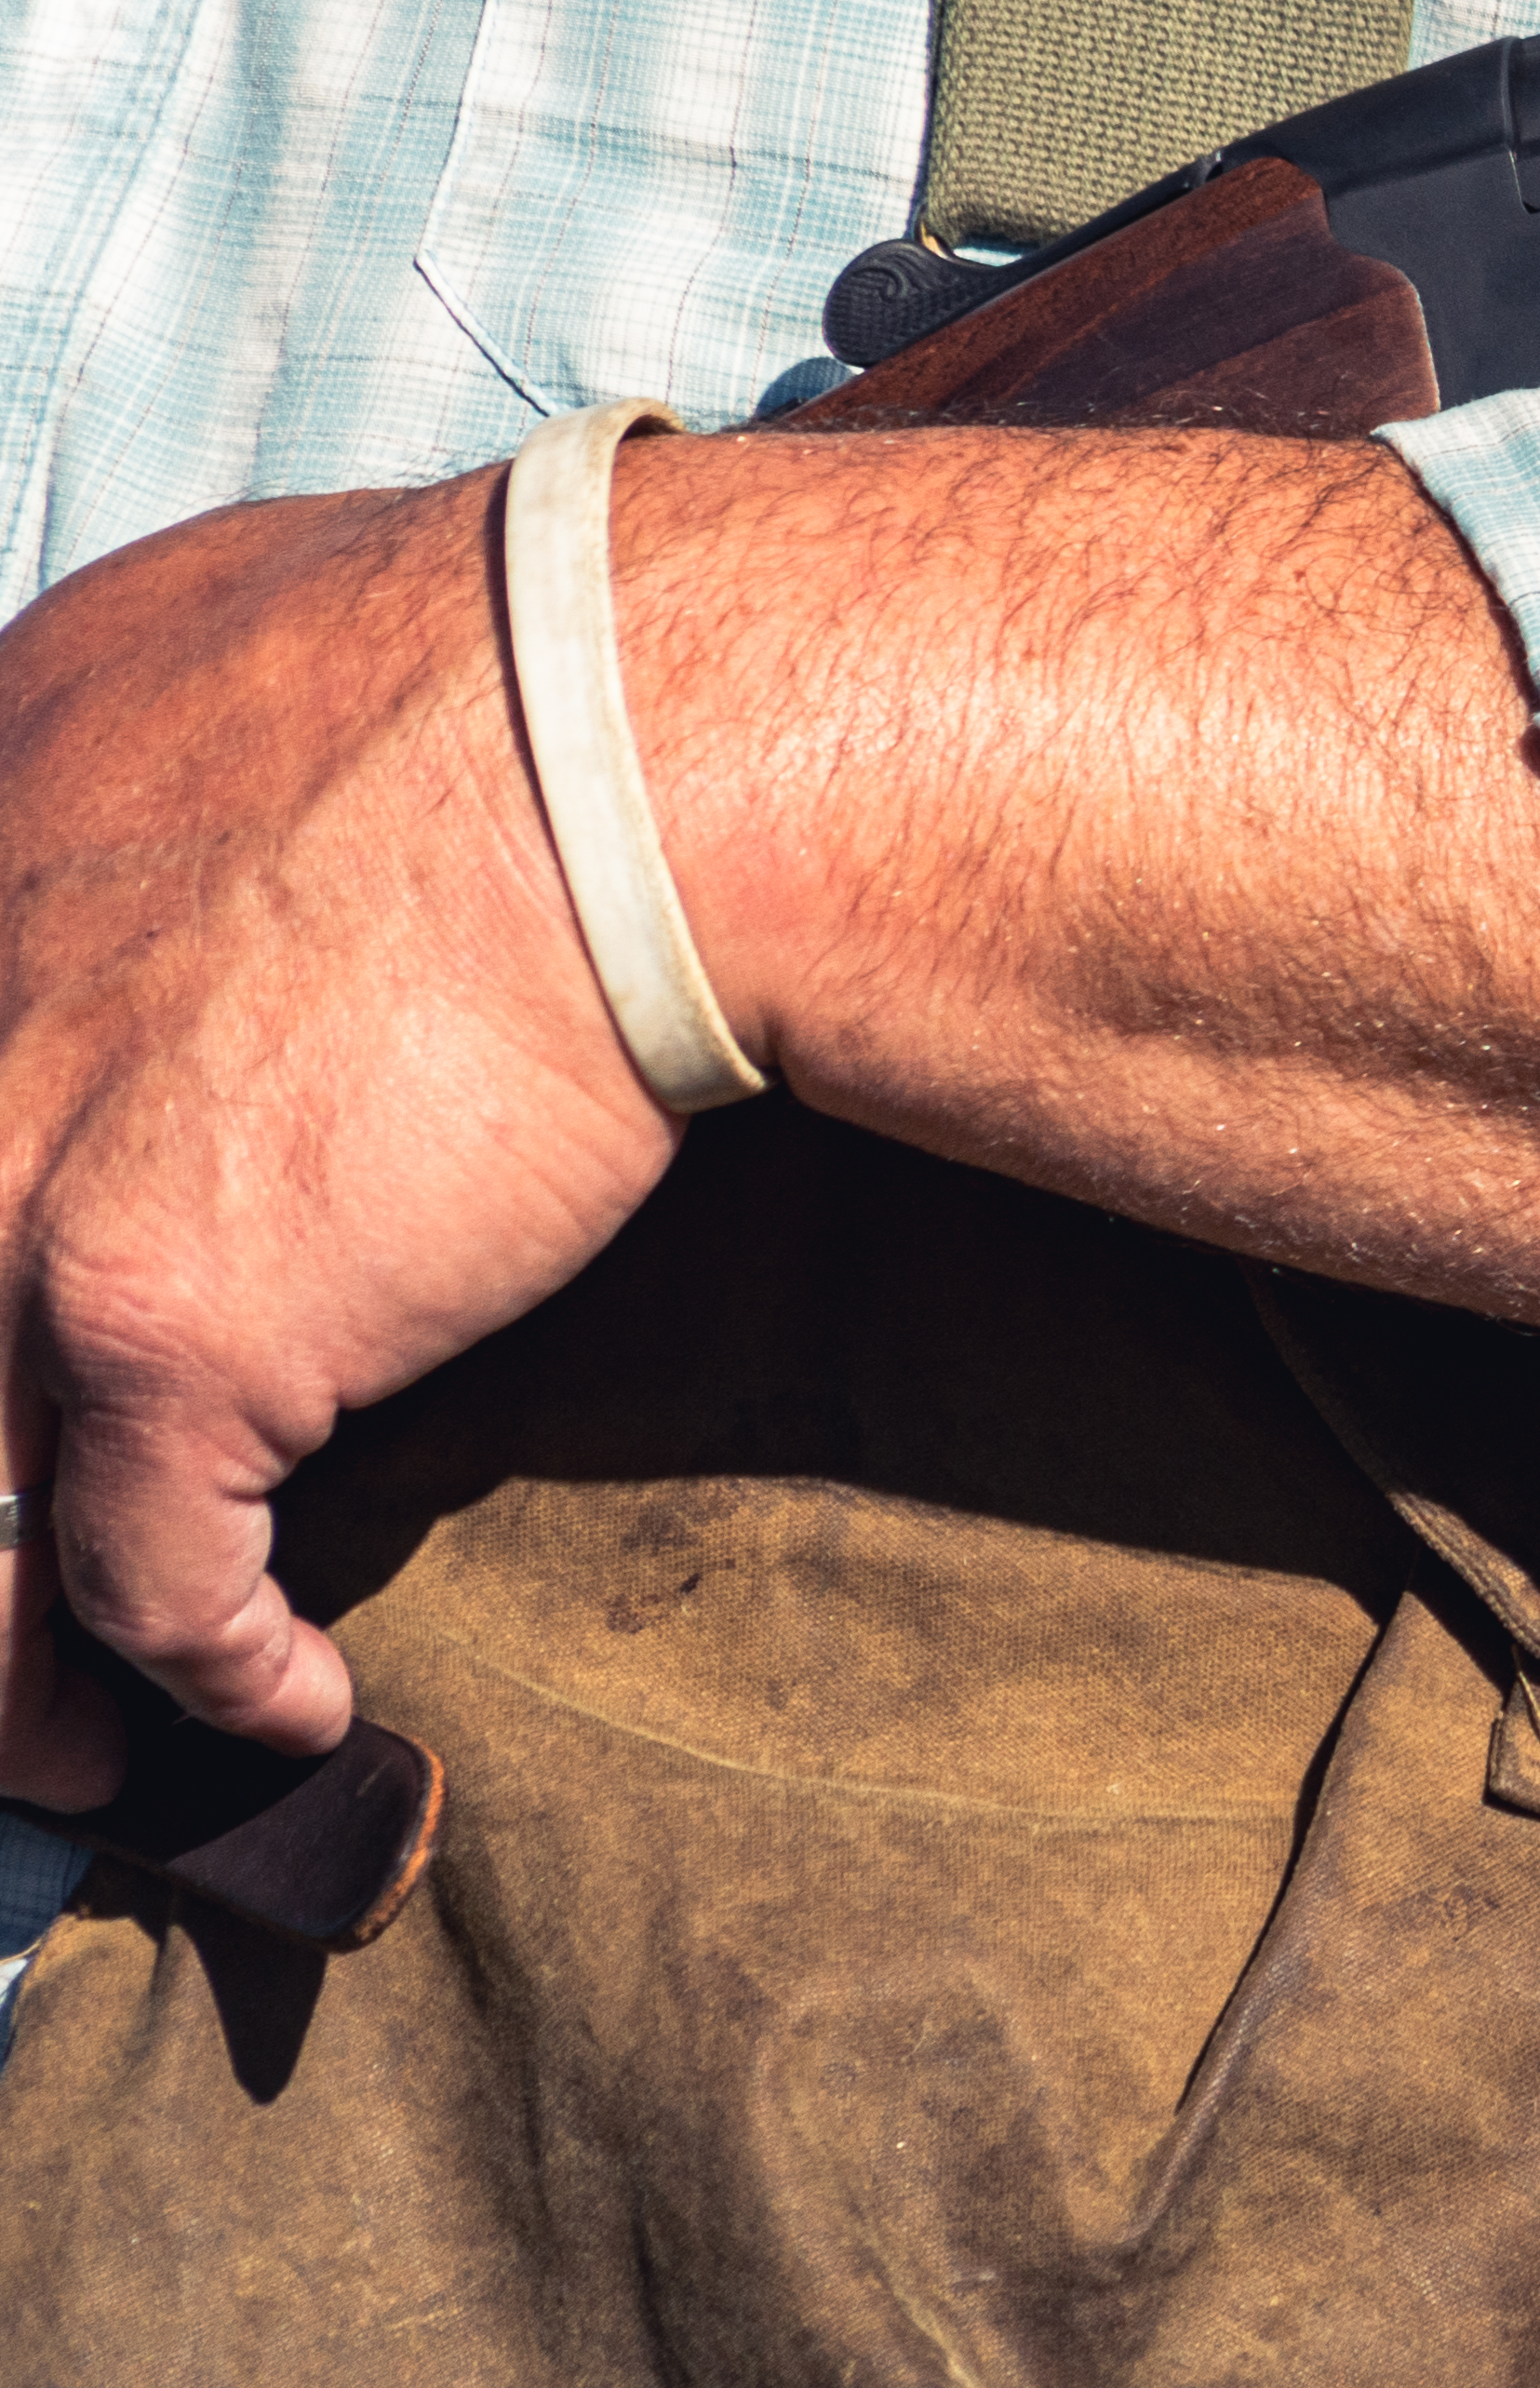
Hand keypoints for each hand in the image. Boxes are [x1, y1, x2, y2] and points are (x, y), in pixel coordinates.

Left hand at [0, 480, 694, 1803]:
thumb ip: (107, 750)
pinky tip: (292, 1709)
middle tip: (11, 1619)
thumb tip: (148, 791)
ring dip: (1, 1671)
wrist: (629, 739)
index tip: (10, 1351)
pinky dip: (214, 1675)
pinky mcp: (162, 1342)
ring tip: (63, 1748)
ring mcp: (7, 1214)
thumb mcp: (194, 639)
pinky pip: (135, 1580)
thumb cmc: (505, 657)